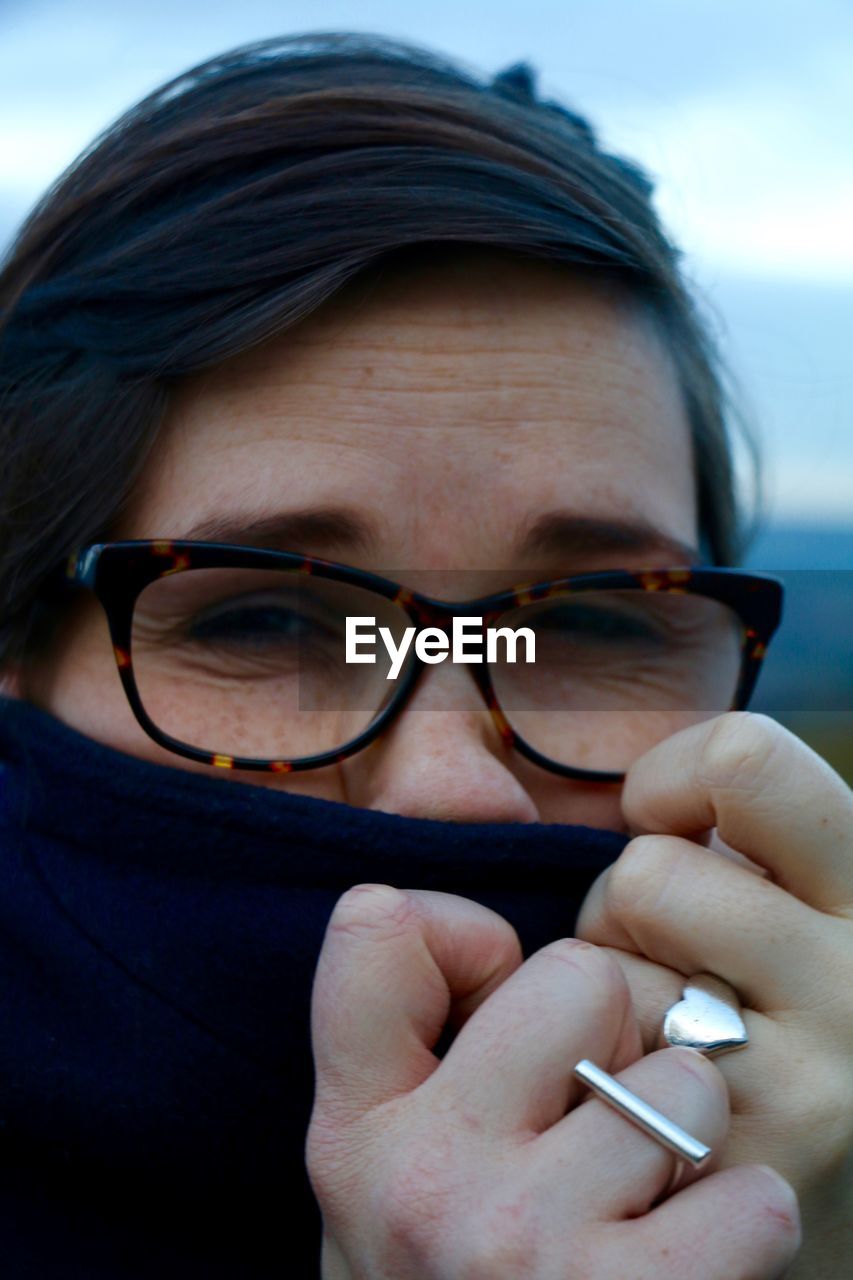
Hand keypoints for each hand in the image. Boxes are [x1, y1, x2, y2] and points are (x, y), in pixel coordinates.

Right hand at [307, 883, 799, 1278]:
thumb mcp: (386, 1181)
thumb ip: (421, 1057)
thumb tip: (510, 947)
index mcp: (356, 1131)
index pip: (375, 925)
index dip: (461, 932)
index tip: (492, 989)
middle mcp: (427, 1177)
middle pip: (577, 973)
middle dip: (606, 1027)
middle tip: (587, 1109)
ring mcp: (525, 1244)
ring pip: (682, 1080)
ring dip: (683, 1133)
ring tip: (639, 1194)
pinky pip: (748, 1191)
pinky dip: (746, 1217)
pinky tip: (696, 1252)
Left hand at [576, 712, 852, 1278]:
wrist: (813, 1205)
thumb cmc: (772, 1016)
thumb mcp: (787, 907)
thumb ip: (736, 842)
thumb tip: (634, 789)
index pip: (745, 755)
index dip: (668, 782)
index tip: (663, 827)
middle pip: (648, 874)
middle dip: (621, 907)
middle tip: (662, 955)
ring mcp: (810, 1084)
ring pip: (605, 975)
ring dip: (605, 998)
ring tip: (656, 1033)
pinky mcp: (742, 1173)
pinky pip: (599, 1077)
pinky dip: (598, 1082)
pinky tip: (655, 1108)